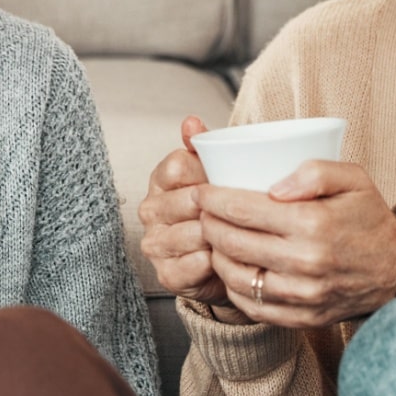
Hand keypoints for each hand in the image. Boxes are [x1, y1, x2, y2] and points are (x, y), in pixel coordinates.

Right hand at [138, 116, 232, 309]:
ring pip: (191, 233)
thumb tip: (191, 121)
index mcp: (161, 180)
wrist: (229, 259)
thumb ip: (206, 147)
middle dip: (218, 207)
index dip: (207, 174)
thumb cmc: (223, 211)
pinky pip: (192, 265)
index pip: (178, 167)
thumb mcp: (218, 175)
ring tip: (240, 234)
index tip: (228, 181)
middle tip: (244, 211)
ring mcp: (155, 243)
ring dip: (219, 235)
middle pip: (186, 200)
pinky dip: (214, 263)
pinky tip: (228, 257)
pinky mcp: (166, 274)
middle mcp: (151, 210)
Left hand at [196, 161, 395, 328]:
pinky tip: (232, 267)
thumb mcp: (354, 179)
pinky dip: (232, 285)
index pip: (243, 209)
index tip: (202, 191)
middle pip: (232, 242)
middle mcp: (305, 262)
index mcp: (313, 224)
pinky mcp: (301, 317)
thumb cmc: (369, 219)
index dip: (213, 199)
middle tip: (202, 212)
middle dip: (207, 223)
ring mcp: (302, 295)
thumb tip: (275, 186)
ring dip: (215, 254)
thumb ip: (315, 171)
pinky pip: (251, 305)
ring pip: (235, 276)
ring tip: (214, 238)